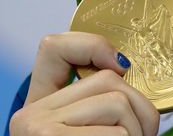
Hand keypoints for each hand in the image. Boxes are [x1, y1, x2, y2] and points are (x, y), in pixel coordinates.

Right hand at [9, 32, 159, 135]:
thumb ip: (98, 102)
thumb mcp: (91, 127)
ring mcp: (36, 126)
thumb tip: (125, 69)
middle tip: (142, 134)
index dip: (93, 45)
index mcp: (39, 109)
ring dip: (139, 131)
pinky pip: (118, 132)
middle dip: (140, 109)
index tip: (122, 67)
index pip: (53, 48)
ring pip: (117, 102)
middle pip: (108, 79)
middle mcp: (29, 115)